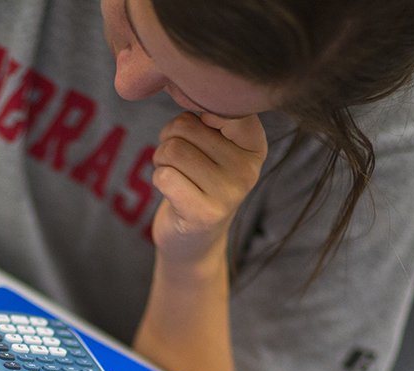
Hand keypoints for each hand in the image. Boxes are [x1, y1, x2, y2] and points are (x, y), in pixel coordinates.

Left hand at [151, 111, 267, 263]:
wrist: (192, 240)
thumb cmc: (198, 179)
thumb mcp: (213, 143)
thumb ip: (207, 112)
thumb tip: (185, 86)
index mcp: (255, 144)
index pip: (218, 105)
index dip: (194, 115)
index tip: (198, 135)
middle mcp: (248, 169)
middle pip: (187, 126)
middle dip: (171, 139)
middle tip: (180, 160)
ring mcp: (229, 193)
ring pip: (173, 149)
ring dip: (162, 159)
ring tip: (175, 174)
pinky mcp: (204, 214)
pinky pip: (164, 175)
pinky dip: (158, 179)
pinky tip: (171, 190)